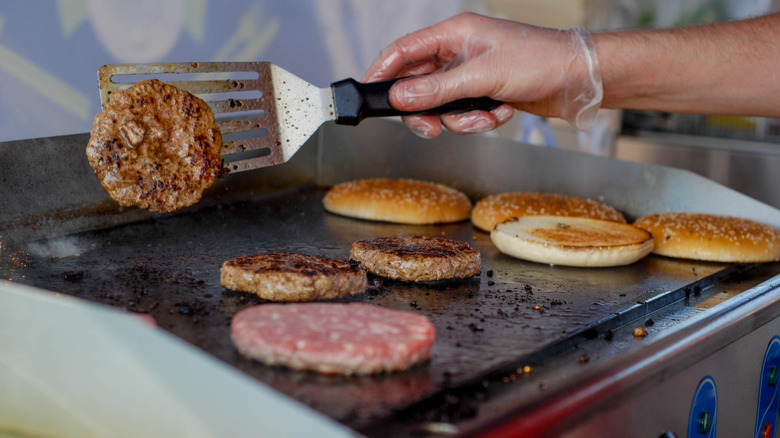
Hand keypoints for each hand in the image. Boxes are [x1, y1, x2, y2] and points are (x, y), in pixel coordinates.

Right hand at [363, 12, 601, 136]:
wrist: (577, 79)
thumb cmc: (539, 61)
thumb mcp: (482, 76)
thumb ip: (437, 89)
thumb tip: (399, 97)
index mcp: (453, 34)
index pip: (403, 51)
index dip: (382, 72)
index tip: (367, 93)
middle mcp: (457, 53)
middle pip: (418, 87)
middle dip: (427, 111)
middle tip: (432, 128)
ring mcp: (469, 75)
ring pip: (441, 107)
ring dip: (461, 120)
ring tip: (486, 115)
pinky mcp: (481, 94)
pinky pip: (463, 114)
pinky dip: (480, 120)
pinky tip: (501, 112)